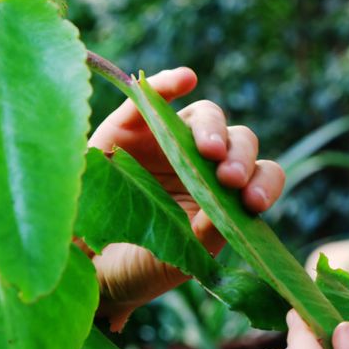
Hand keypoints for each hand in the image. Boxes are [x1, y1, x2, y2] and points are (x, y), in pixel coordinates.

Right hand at [86, 67, 285, 330]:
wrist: (83, 270)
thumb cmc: (139, 265)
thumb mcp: (177, 257)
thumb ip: (207, 234)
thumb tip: (229, 209)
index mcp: (228, 192)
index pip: (262, 175)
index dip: (264, 183)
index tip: (252, 202)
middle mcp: (205, 161)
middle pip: (240, 140)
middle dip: (240, 156)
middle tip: (230, 178)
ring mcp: (169, 140)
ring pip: (206, 116)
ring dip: (213, 129)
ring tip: (209, 150)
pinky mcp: (130, 126)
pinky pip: (153, 98)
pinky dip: (170, 83)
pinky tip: (185, 79)